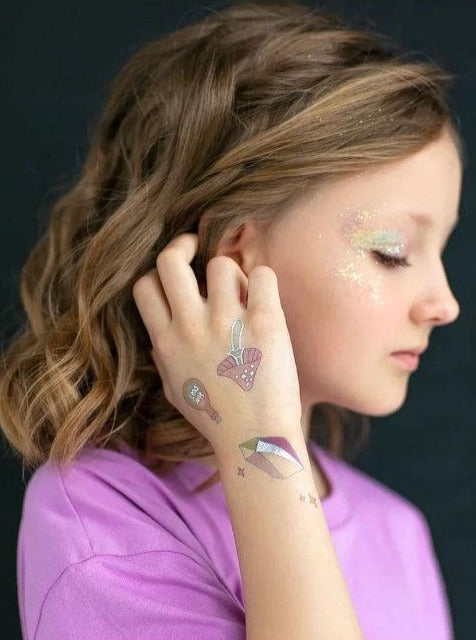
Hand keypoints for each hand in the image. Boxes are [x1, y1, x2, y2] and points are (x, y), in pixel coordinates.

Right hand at [132, 232, 301, 453]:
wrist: (255, 440)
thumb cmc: (216, 417)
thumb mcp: (173, 389)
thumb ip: (163, 354)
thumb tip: (162, 327)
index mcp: (167, 342)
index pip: (144, 285)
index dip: (158, 272)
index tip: (176, 272)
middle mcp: (191, 328)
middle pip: (170, 260)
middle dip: (183, 245)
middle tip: (199, 248)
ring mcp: (227, 324)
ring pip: (221, 263)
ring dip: (232, 272)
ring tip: (243, 294)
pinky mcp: (264, 324)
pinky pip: (262, 275)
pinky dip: (263, 281)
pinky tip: (264, 300)